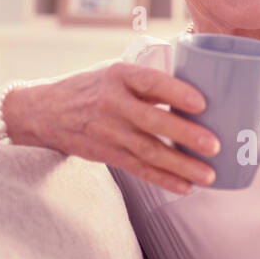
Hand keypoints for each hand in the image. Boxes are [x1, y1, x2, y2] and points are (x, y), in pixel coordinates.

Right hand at [9, 63, 220, 194]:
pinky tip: (186, 186)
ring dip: (181, 165)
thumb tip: (200, 86)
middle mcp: (112, 103)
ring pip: (149, 152)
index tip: (202, 103)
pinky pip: (138, 170)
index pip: (149, 82)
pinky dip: (163, 179)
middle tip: (215, 145)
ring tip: (209, 175)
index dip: (176, 93)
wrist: (45, 112)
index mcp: (118, 75)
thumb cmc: (93, 87)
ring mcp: (108, 132)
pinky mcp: (107, 154)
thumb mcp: (115, 72)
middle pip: (152, 122)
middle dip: (186, 135)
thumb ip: (149, 81)